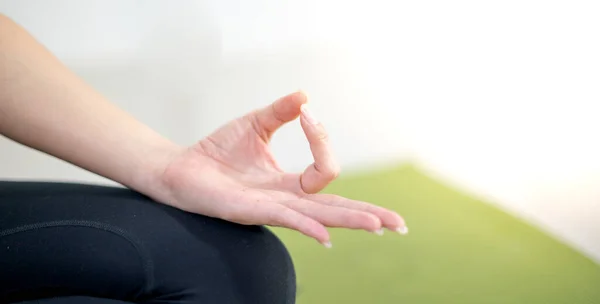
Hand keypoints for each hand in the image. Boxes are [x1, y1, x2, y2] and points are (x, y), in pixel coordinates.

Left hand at [160, 92, 406, 245]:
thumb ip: (279, 112)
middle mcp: (286, 199)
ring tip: (379, 226)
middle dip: (369, 214)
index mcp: (289, 183)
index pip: (325, 171)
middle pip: (335, 207)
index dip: (322, 139)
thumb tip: (305, 97)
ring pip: (319, 216)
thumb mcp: (255, 124)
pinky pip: (284, 217)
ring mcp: (270, 208)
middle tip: (399, 224)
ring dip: (350, 220)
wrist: (180, 168)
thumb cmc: (216, 152)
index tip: (305, 114)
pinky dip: (306, 224)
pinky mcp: (250, 210)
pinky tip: (326, 237)